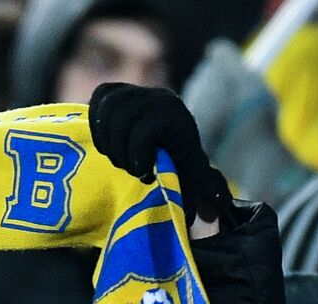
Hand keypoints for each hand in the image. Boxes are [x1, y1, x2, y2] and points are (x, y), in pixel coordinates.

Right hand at [89, 83, 234, 223]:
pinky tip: (105, 137)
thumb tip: (221, 201)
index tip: (144, 173)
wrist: (171, 141)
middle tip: (128, 167)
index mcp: (177, 117)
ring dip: (106, 138)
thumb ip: (204, 186)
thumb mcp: (193, 174)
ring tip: (116, 154)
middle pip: (121, 120)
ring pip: (108, 108)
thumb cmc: (180, 164)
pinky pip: (100, 95)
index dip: (138, 158)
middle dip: (120, 151)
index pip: (144, 134)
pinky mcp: (120, 89)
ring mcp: (139, 91)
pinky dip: (96, 117)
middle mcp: (159, 98)